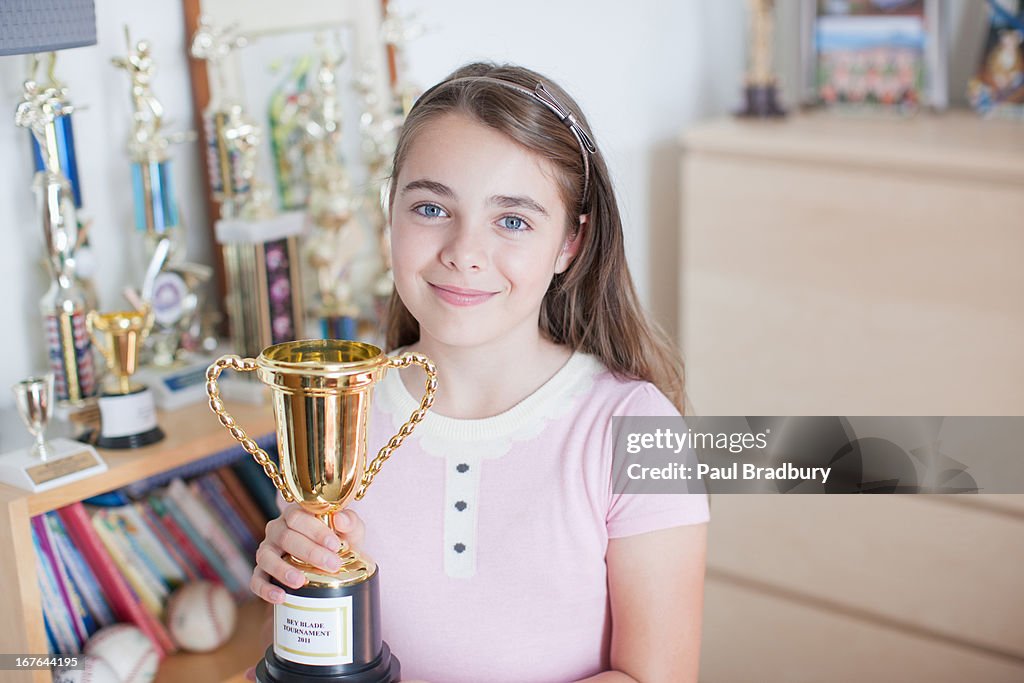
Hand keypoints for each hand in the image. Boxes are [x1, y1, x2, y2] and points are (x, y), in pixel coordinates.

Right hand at [251, 504, 365, 603]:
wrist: (334, 567)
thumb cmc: (339, 544)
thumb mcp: (350, 531)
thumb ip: (350, 522)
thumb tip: (340, 520)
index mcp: (296, 516)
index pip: (298, 517)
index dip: (315, 530)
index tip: (334, 544)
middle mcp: (277, 530)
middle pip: (285, 537)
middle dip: (309, 552)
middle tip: (331, 565)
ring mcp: (267, 551)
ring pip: (266, 557)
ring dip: (282, 569)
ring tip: (300, 581)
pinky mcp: (261, 571)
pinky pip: (257, 579)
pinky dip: (266, 589)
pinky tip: (281, 597)